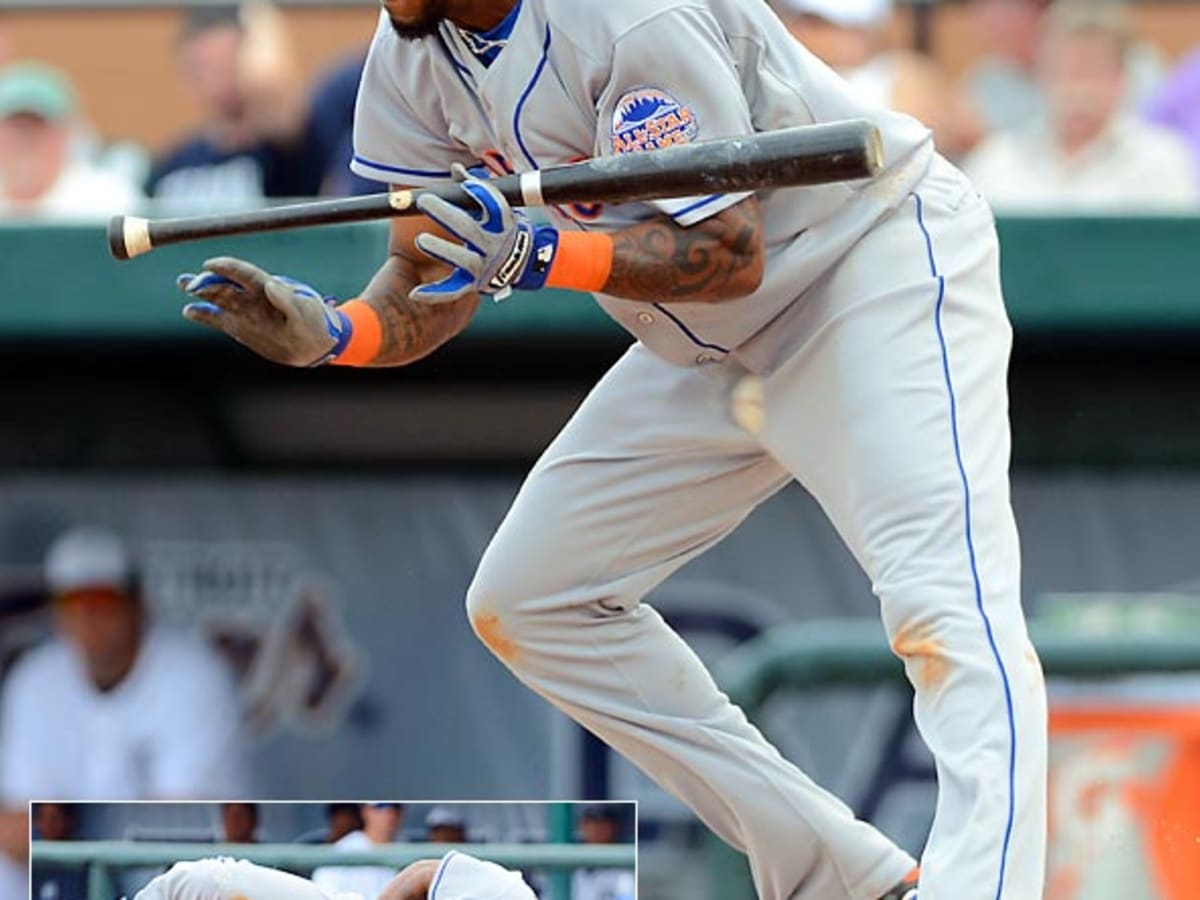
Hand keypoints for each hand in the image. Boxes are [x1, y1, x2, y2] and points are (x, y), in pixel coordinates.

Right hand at [177, 257, 348, 366]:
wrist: (316, 346)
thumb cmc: (315, 325)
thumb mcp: (305, 314)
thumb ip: (288, 301)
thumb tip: (272, 284)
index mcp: (270, 288)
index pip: (245, 274)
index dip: (228, 267)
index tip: (211, 264)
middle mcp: (253, 297)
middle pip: (226, 284)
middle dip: (208, 280)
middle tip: (189, 281)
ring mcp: (246, 311)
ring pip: (219, 298)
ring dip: (201, 292)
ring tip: (184, 285)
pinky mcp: (241, 327)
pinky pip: (219, 319)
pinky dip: (204, 314)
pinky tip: (189, 311)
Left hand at [413, 164, 558, 302]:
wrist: (525, 265)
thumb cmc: (505, 229)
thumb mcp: (497, 210)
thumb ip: (475, 188)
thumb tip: (455, 169)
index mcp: (503, 225)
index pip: (495, 207)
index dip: (481, 194)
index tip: (464, 182)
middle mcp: (494, 246)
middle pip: (469, 230)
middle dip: (446, 215)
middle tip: (425, 201)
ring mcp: (484, 267)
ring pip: (463, 260)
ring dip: (442, 250)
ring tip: (421, 240)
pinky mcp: (473, 284)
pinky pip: (453, 291)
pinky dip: (434, 293)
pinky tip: (415, 293)